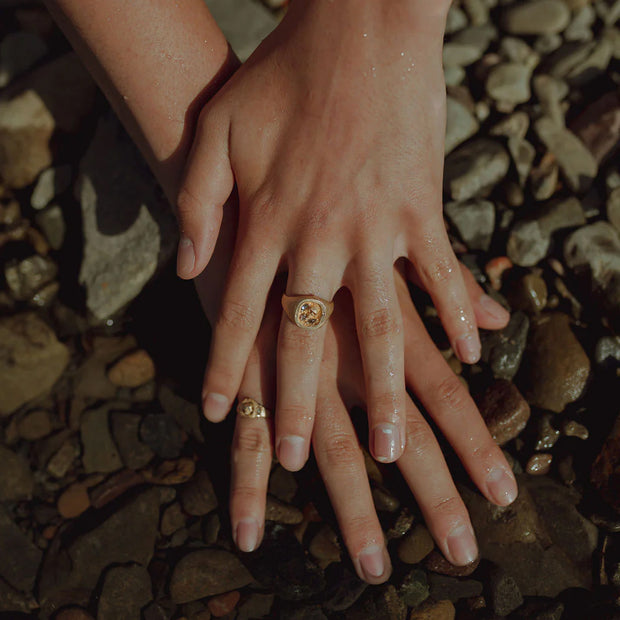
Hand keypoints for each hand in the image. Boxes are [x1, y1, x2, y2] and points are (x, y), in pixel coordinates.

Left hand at [177, 0, 475, 469]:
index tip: (224, 418)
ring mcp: (376, 224)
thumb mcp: (216, 133)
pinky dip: (457, 313)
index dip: (226, 368)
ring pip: (381, 325)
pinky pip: (441, 272)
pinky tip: (469, 355)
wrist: (356, 25)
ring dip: (385, 390)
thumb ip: (197, 206)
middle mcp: (320, 235)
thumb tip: (189, 271)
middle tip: (298, 461)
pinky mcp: (421, 206)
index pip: (237, 314)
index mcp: (267, 221)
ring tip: (388, 447)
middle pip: (305, 337)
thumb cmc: (281, 76)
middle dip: (298, 403)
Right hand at [195, 224, 516, 581]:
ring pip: (329, 452)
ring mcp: (294, 366)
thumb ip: (450, 282)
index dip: (477, 443)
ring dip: (351, 511)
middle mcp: (347, 353)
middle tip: (465, 551)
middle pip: (404, 437)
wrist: (252, 177)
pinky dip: (250, 485)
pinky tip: (255, 534)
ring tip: (376, 567)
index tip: (504, 493)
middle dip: (435, 495)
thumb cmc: (330, 209)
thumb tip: (501, 320)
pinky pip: (246, 439)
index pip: (446, 395)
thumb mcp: (392, 240)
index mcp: (387, 323)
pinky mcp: (243, 367)